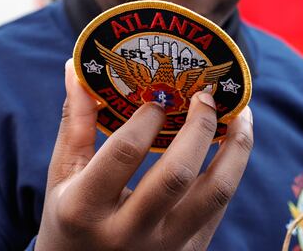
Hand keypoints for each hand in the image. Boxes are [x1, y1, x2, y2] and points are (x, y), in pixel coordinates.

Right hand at [35, 59, 253, 250]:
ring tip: (241, 114)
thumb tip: (75, 68)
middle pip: (177, 173)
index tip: (158, 95)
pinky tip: (231, 145)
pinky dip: (231, 170)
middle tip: (206, 95)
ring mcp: (163, 247)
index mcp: (85, 207)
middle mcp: (127, 231)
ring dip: (235, 148)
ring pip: (214, 193)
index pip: (124, 153)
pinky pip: (219, 208)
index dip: (147, 117)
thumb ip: (74, 123)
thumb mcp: (61, 175)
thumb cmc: (68, 221)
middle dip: (199, 125)